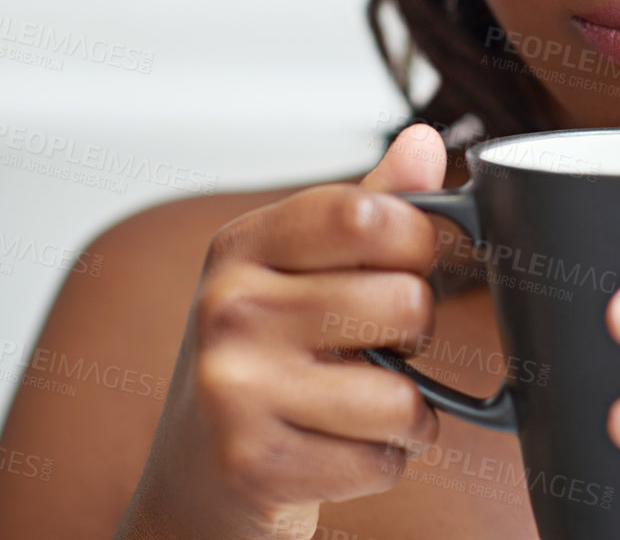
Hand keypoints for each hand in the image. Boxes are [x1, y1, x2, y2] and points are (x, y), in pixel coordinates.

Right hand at [114, 124, 451, 539]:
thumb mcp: (298, 272)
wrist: (194, 475)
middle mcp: (230, 308)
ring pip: (402, 395)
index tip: (406, 262)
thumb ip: (369, 207)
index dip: (416, 241)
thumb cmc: (260, 361)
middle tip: (373, 345)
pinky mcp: (255, 464)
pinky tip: (337, 449)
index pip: (367, 213)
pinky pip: (381, 461)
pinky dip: (381, 463)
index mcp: (243, 245)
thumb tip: (425, 142)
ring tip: (360, 403)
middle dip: (416, 334)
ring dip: (406, 412)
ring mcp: (236, 387)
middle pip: (405, 301)